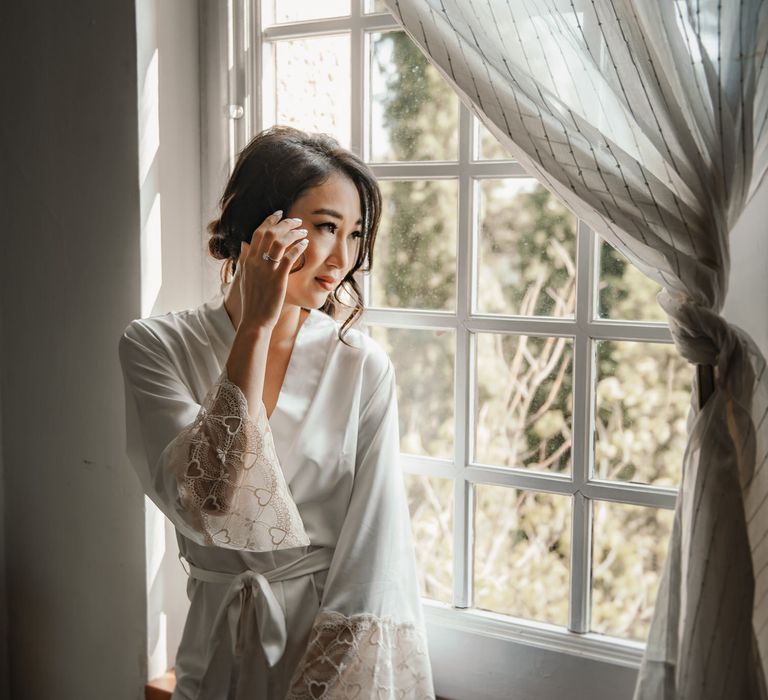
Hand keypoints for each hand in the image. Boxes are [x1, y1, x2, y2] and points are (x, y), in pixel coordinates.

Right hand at [235, 210, 308, 330]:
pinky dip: (298, 247)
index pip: (257, 233)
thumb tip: (244, 245)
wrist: (254, 321)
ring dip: (293, 233)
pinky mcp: (277, 279)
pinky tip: (305, 244)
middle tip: (296, 220)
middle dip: (284, 223)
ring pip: (279, 242)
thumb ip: (244, 261)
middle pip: (269, 233)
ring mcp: (266, 270)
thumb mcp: (243, 278)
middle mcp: (255, 262)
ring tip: (303, 231)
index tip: (279, 215)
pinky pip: (289, 257)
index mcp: (247, 261)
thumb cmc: (252, 302)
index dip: (269, 221)